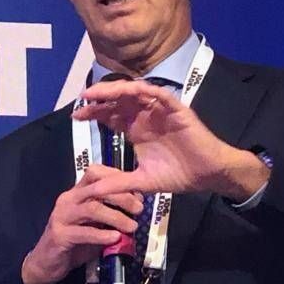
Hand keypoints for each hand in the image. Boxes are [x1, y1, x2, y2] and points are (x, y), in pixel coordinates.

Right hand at [20, 163, 143, 283]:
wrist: (47, 263)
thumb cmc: (74, 243)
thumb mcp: (95, 225)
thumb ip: (111, 215)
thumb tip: (136, 207)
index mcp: (76, 194)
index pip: (95, 173)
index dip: (117, 178)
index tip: (137, 191)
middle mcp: (68, 200)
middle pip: (97, 189)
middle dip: (122, 198)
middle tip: (139, 209)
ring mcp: (62, 216)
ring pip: (92, 209)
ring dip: (116, 217)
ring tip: (132, 227)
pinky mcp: (59, 235)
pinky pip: (84, 232)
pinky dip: (102, 235)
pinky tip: (115, 238)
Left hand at [72, 79, 269, 200]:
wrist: (207, 175)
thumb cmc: (179, 175)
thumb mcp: (141, 181)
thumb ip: (117, 184)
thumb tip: (90, 192)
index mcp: (137, 130)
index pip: (111, 116)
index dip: (94, 113)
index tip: (76, 116)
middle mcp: (146, 117)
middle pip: (118, 101)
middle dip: (100, 99)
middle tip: (83, 100)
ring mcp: (160, 111)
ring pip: (135, 93)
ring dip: (116, 91)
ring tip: (98, 93)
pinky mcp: (176, 109)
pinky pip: (159, 94)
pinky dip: (144, 91)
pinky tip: (129, 91)